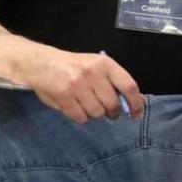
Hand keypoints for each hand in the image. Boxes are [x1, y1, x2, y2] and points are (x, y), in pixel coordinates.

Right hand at [18, 48, 143, 123]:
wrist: (44, 64)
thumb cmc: (74, 66)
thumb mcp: (96, 66)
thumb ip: (113, 81)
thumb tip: (131, 102)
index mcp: (105, 63)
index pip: (128, 86)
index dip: (136, 103)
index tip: (137, 114)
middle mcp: (93, 73)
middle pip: (112, 104)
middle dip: (112, 113)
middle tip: (108, 112)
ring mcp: (78, 85)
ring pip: (97, 113)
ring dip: (94, 114)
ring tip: (87, 104)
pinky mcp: (64, 97)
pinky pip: (81, 118)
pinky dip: (80, 117)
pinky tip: (75, 107)